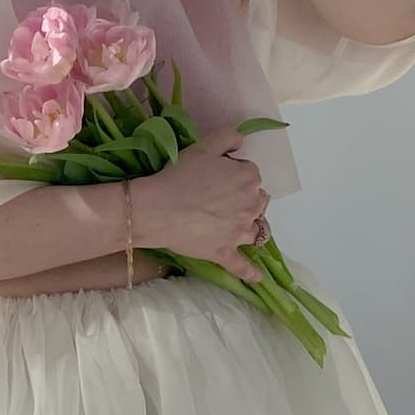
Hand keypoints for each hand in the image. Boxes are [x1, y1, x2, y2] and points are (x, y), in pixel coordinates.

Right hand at [131, 128, 270, 284]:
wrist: (156, 208)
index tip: (216, 177)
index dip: (234, 175)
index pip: (251, 175)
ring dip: (249, 228)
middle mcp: (251, 206)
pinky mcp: (225, 253)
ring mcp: (239, 233)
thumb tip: (242, 140)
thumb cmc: (179, 175)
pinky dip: (251, 273)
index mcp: (249, 178)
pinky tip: (257, 278)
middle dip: (245, 200)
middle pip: (258, 202)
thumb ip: (228, 137)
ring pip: (255, 231)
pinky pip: (242, 266)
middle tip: (220, 200)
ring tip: (235, 227)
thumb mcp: (204, 145)